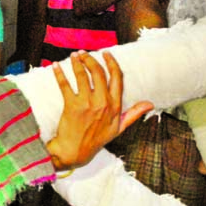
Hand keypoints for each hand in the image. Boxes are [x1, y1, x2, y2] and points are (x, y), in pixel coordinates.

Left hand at [46, 51, 152, 169]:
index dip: (112, 63)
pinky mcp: (71, 106)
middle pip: (98, 73)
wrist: (76, 151)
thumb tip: (149, 104)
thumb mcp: (119, 128)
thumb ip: (134, 114)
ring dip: (77, 62)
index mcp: (114, 106)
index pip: (117, 78)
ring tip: (74, 55)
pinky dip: (59, 74)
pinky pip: (65, 85)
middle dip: (91, 59)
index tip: (106, 53)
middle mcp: (102, 103)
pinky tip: (56, 66)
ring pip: (82, 75)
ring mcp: (86, 104)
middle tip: (84, 53)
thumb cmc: (96, 139)